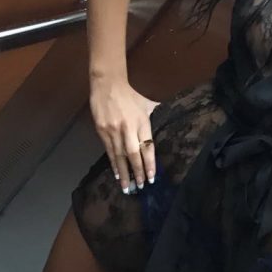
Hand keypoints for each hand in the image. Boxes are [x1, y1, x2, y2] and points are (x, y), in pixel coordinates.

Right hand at [89, 76, 160, 191]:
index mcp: (142, 122)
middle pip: (134, 155)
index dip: (150, 163)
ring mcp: (114, 130)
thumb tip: (170, 122)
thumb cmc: (130, 95)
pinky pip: (109, 151)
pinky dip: (114, 163)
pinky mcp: (102, 131)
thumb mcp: (147, 104)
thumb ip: (157, 115)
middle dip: (138, 172)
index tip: (152, 177)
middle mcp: (128, 128)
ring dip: (125, 173)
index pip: (147, 147)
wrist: (107, 84)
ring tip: (127, 187)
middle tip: (141, 186)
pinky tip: (117, 174)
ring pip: (120, 156)